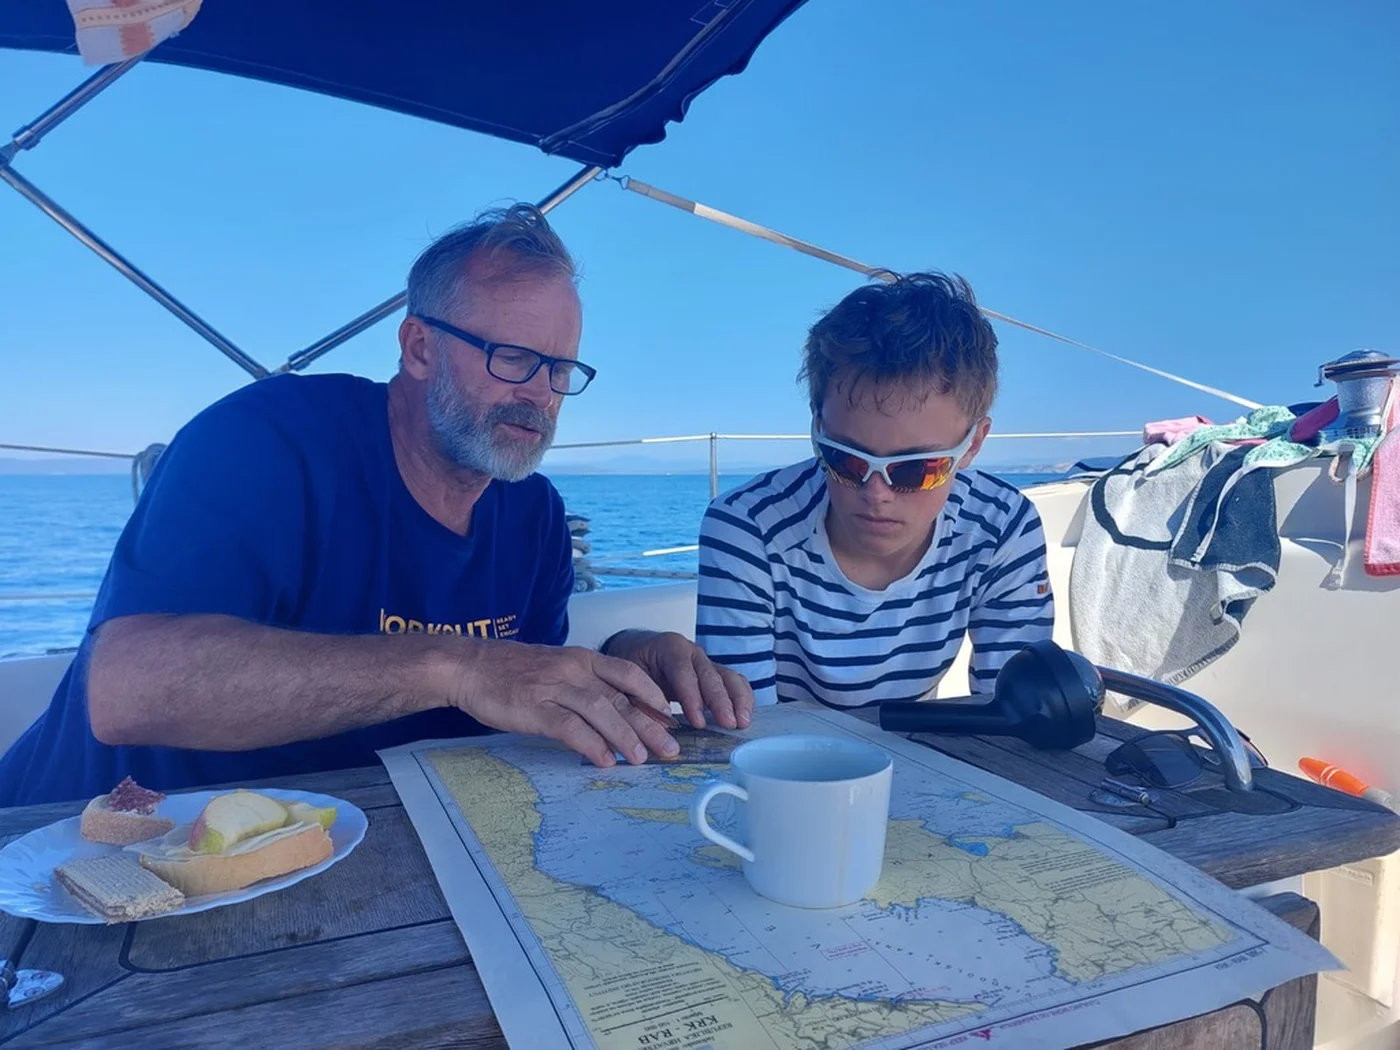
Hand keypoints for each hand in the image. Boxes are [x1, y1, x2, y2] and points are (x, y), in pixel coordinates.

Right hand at [448, 639, 681, 767]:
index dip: (653, 695)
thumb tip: (613, 714)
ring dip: (625, 736)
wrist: (470, 666)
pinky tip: (605, 760)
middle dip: (649, 724)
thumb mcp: (555, 668)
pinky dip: (591, 744)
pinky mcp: (535, 708)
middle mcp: (573, 670)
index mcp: (582, 659)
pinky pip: (570, 727)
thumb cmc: (511, 671)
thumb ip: (583, 686)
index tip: (671, 717)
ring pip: (601, 710)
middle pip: (621, 697)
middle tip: (670, 748)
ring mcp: (554, 688)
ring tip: (642, 759)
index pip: (628, 674)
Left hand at [602, 630, 754, 730]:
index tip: (698, 722)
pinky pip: (734, 682)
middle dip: (721, 701)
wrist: (637, 649)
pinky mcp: (714, 674)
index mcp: (670, 648)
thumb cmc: (632, 664)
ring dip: (738, 700)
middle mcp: (692, 652)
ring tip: (743, 722)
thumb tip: (656, 728)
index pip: (684, 673)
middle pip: (711, 675)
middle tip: (729, 723)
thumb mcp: (628, 679)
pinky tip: (745, 715)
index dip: (693, 698)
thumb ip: (641, 699)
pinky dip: (742, 698)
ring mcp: (706, 662)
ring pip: (728, 677)